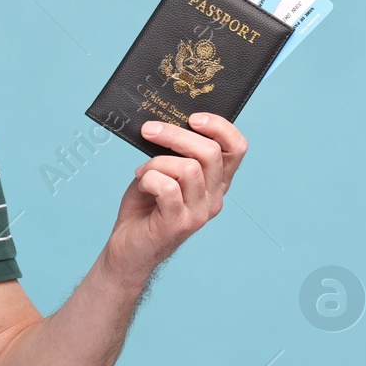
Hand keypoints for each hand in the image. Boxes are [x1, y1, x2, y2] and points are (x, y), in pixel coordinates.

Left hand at [99, 114, 247, 284]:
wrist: (128, 248)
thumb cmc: (145, 206)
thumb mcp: (164, 172)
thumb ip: (174, 152)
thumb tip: (167, 120)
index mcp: (216, 182)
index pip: (236, 148)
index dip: (220, 127)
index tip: (192, 117)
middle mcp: (214, 197)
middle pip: (210, 152)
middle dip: (175, 134)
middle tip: (149, 130)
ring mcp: (199, 213)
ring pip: (188, 168)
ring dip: (156, 162)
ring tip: (142, 172)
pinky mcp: (178, 224)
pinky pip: (168, 188)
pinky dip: (149, 178)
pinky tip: (141, 185)